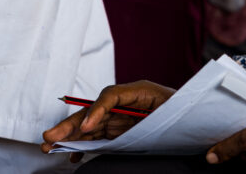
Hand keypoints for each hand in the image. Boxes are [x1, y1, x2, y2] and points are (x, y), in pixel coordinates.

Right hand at [41, 81, 174, 160]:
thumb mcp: (173, 109)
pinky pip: (99, 137)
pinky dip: (84, 146)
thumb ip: (155, 115)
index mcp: (141, 91)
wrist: (197, 119)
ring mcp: (122, 116)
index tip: (86, 128)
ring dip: (70, 136)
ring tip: (49, 145)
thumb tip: (135, 123)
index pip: (112, 95)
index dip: (96, 110)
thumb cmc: (187, 110)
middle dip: (71, 125)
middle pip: (95, 111)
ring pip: (91, 125)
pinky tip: (72, 155)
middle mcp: (126, 102)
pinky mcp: (121, 130)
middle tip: (49, 136)